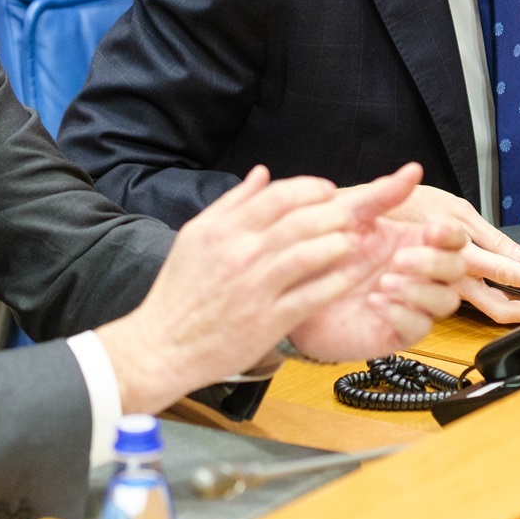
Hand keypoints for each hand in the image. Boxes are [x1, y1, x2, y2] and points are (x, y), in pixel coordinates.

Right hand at [97, 164, 452, 411]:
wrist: (163, 345)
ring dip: (341, 243)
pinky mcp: (268, 321)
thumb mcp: (195, 236)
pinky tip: (351, 274)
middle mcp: (240, 254)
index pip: (278, 195)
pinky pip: (314, 295)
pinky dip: (336, 281)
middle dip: (335, 212)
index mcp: (223, 229)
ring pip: (312, 253)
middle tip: (354, 213)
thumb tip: (261, 173)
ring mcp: (256, 288)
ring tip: (356, 241)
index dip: (311, 189)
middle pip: (301, 220)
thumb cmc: (180, 292)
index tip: (328, 192)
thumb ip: (231, 204)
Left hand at [283, 173, 470, 359]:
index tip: (431, 231)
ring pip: (445, 302)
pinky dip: (401, 314)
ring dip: (419, 291)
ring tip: (383, 283)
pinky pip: (418, 328)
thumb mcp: (349, 218)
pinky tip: (375, 302)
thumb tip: (413, 169)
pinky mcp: (395, 331)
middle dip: (434, 263)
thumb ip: (382, 196)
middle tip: (398, 259)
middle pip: (456, 269)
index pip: (454, 239)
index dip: (451, 235)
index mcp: (412, 242)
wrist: (291, 289)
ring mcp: (410, 303)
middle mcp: (417, 274)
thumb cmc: (321, 252)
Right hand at [383, 184, 519, 322]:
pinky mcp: (433, 291)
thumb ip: (490, 237)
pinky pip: (466, 303)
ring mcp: (442, 289)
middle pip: (499, 308)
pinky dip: (490, 300)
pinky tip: (503, 295)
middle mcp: (453, 280)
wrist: (362, 223)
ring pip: (484, 309)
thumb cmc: (407, 209)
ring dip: (512, 310)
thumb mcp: (456, 210)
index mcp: (461, 257)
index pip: (509, 274)